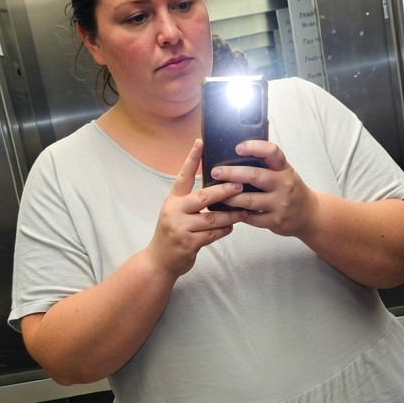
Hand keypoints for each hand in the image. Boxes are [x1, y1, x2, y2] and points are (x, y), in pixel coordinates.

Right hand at [147, 139, 247, 278]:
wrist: (159, 261)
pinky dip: (223, 230)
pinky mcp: (189, 243)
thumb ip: (190, 202)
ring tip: (244, 211)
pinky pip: (212, 235)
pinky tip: (231, 227)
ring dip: (230, 215)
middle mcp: (175, 211)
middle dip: (223, 191)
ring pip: (212, 218)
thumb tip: (216, 189)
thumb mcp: (175, 213)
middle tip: (240, 185)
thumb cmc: (172, 233)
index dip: (191, 158)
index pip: (183, 176)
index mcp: (172, 200)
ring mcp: (181, 228)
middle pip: (203, 197)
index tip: (201, 142)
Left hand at [209, 141, 317, 237]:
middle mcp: (284, 185)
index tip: (238, 148)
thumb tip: (237, 157)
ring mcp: (280, 204)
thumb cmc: (291, 190)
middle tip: (215, 172)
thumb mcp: (285, 173)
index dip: (254, 147)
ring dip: (230, 197)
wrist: (309, 215)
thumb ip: (268, 166)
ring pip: (249, 200)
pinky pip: (251, 217)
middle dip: (231, 173)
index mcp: (285, 169)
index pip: (272, 152)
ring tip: (218, 194)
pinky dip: (238, 213)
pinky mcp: (275, 221)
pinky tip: (230, 210)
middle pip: (254, 176)